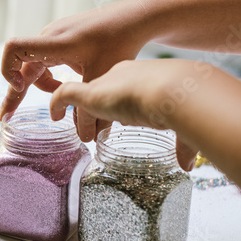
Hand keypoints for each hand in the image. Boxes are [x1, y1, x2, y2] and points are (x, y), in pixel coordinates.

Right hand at [0, 0, 152, 140]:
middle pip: (21, 65)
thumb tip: (85, 139)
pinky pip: (44, 60)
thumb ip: (89, 109)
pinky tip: (66, 86)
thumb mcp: (102, 78)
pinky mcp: (60, 38)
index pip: (14, 49)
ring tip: (61, 102)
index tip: (20, 89)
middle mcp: (49, 37)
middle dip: (16, 92)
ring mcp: (54, 36)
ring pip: (34, 65)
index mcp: (55, 43)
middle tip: (7, 117)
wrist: (133, 18)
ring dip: (42, 86)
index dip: (9, 71)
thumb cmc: (120, 42)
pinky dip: (50, 77)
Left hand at [49, 59, 198, 170]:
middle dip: (100, 107)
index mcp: (144, 77)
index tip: (121, 118)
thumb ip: (184, 143)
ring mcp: (104, 83)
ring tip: (77, 129)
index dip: (122, 103)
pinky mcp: (89, 92)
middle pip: (104, 90)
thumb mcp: (184, 122)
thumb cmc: (186, 104)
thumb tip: (187, 165)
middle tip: (97, 128)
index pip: (126, 88)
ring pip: (84, 95)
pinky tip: (53, 116)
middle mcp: (122, 75)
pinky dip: (56, 104)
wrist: (175, 90)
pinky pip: (64, 93)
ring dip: (80, 113)